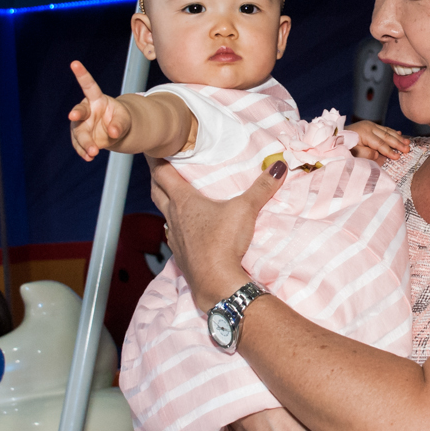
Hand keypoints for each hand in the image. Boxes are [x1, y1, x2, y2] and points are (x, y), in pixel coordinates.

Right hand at [68, 61, 131, 160]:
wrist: (115, 132)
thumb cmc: (120, 119)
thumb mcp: (124, 120)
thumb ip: (119, 124)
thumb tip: (113, 133)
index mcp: (97, 99)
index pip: (89, 85)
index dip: (82, 74)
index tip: (74, 63)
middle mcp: (86, 110)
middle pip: (80, 110)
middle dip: (76, 113)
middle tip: (73, 116)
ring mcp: (82, 124)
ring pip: (79, 132)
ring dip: (85, 142)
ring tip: (93, 152)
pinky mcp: (81, 138)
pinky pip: (80, 145)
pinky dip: (84, 151)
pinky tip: (89, 157)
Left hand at [147, 156, 286, 311]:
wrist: (215, 282)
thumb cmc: (224, 243)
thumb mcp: (246, 210)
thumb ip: (261, 188)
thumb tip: (278, 167)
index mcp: (184, 201)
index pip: (162, 173)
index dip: (155, 159)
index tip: (151, 148)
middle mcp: (174, 217)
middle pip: (156, 192)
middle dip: (156, 178)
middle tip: (158, 167)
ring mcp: (175, 237)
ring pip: (163, 214)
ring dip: (164, 204)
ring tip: (172, 197)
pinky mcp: (181, 255)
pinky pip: (173, 235)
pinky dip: (175, 227)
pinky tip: (184, 230)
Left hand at [347, 121, 409, 161]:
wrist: (334, 135)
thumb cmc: (343, 146)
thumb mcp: (352, 152)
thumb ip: (365, 153)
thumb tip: (378, 154)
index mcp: (364, 134)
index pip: (380, 144)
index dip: (389, 151)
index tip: (398, 157)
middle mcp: (369, 127)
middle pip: (386, 136)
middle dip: (398, 143)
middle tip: (407, 149)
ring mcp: (370, 124)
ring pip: (387, 131)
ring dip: (398, 137)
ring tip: (407, 142)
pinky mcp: (370, 125)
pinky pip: (384, 128)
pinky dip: (392, 131)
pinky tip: (399, 133)